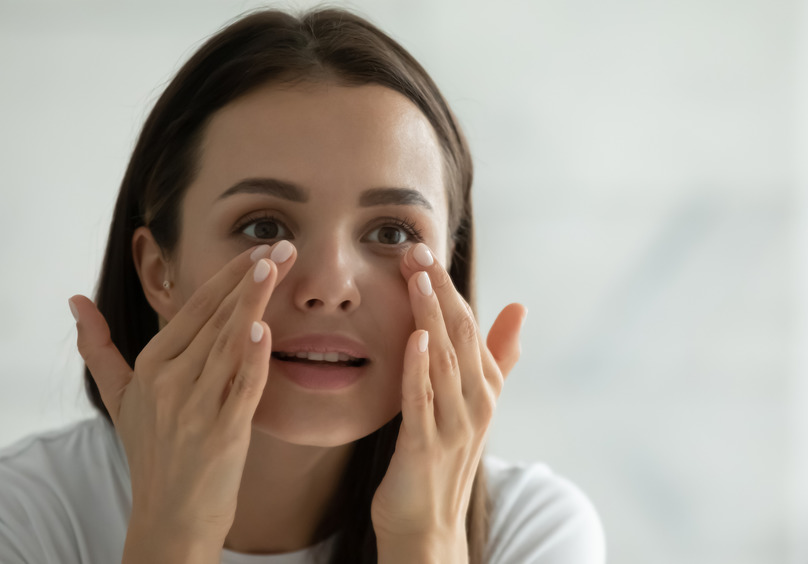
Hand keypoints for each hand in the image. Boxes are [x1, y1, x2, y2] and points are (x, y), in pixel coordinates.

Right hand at [69, 240, 297, 544]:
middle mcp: (170, 381)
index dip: (227, 277)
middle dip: (251, 279)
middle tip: (285, 245)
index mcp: (151, 365)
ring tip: (276, 267)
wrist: (170, 518)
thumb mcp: (118, 397)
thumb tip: (74, 301)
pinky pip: (240, 388)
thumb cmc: (151, 452)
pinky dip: (251, 359)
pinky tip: (263, 330)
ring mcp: (195, 407)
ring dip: (253, 303)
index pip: (194, 309)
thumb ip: (98, 347)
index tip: (258, 249)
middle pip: (215, 319)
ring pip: (228, 344)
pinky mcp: (222, 433)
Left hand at [370, 242, 526, 540]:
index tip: (424, 250)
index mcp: (484, 388)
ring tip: (417, 278)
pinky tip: (414, 338)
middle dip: (439, 290)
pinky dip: (420, 367)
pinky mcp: (426, 448)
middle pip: (459, 335)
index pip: (469, 326)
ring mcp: (453, 425)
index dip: (448, 286)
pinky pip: (423, 401)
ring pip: (444, 361)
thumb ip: (496, 356)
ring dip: (430, 317)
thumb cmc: (441, 460)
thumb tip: (519, 306)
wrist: (425, 525)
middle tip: (416, 250)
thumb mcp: (471, 402)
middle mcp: (476, 403)